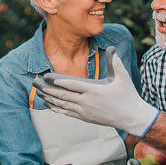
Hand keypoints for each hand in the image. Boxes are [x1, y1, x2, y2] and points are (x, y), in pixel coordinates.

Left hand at [33, 47, 159, 137]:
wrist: (131, 117)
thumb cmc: (127, 95)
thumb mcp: (123, 76)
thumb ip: (115, 61)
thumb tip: (112, 47)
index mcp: (94, 90)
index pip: (70, 85)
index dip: (56, 80)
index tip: (45, 75)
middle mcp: (86, 102)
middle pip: (61, 94)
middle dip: (46, 88)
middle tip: (34, 81)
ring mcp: (84, 111)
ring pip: (61, 104)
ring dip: (48, 97)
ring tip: (37, 91)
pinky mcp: (84, 117)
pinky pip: (66, 112)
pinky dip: (55, 107)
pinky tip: (47, 103)